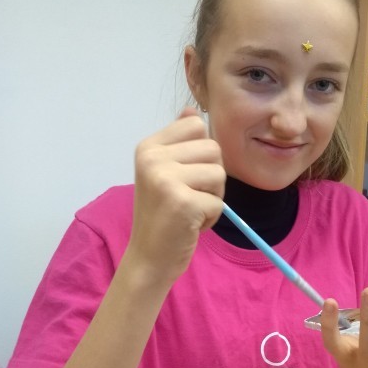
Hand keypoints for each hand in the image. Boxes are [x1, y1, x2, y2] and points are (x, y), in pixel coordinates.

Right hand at [125, 107, 225, 284]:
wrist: (149, 258)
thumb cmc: (162, 216)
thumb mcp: (164, 172)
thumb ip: (179, 142)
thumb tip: (191, 109)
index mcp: (148, 147)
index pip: (196, 124)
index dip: (203, 153)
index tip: (186, 175)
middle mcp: (153, 158)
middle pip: (213, 149)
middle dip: (212, 178)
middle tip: (190, 198)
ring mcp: (165, 179)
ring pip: (219, 174)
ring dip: (214, 198)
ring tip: (191, 210)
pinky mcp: (182, 202)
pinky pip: (219, 203)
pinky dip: (211, 219)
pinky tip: (190, 225)